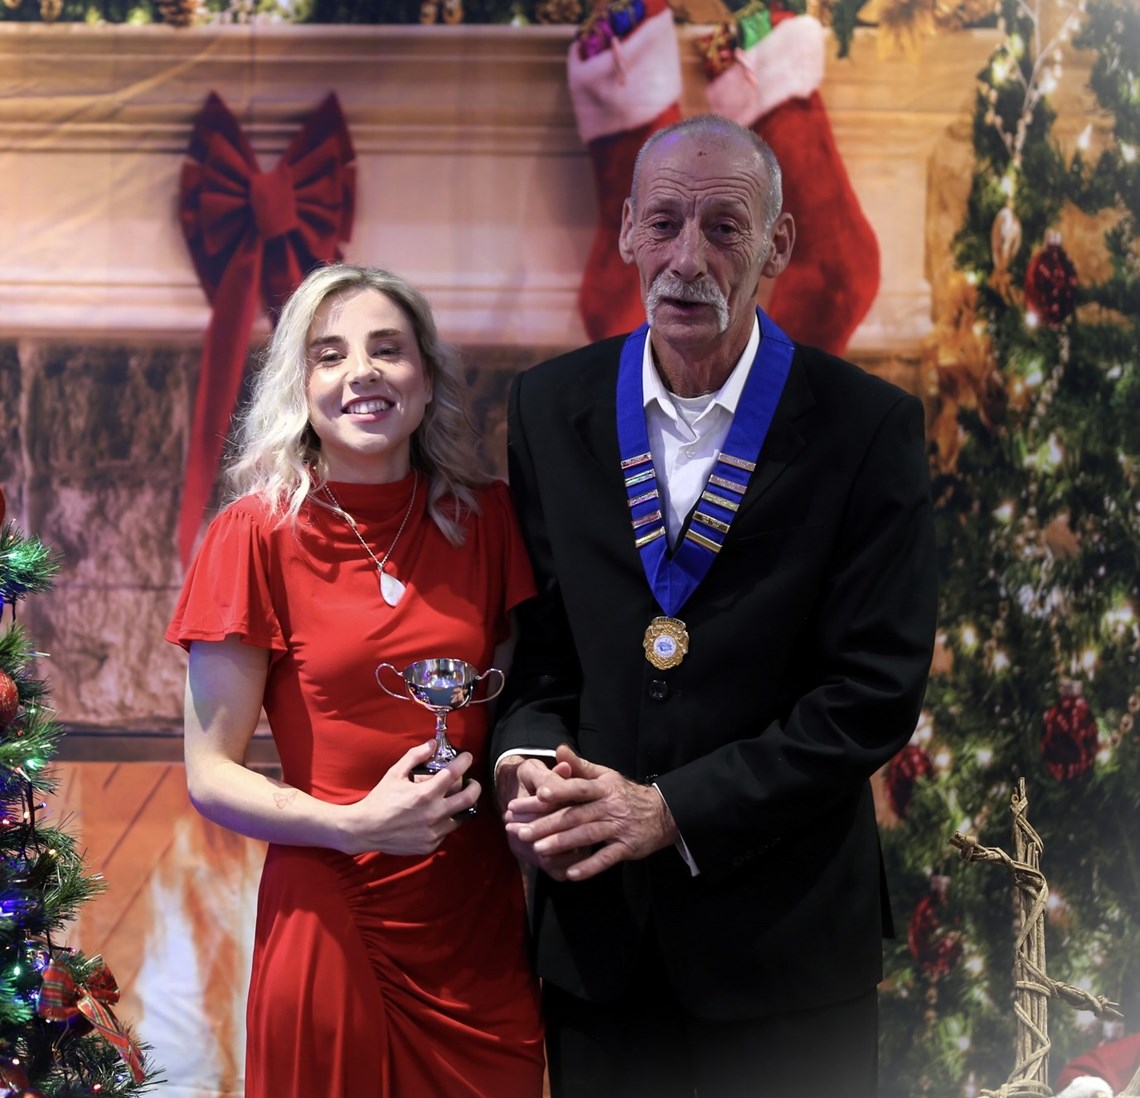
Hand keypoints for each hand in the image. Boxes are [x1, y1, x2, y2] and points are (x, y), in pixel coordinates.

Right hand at [338, 740, 480, 855]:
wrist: (365, 829)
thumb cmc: (380, 800)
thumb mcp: (395, 773)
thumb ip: (415, 756)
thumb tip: (432, 744)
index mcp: (425, 794)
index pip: (454, 773)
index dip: (464, 761)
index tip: (467, 757)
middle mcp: (433, 814)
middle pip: (468, 799)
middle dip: (475, 786)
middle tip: (471, 781)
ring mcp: (433, 832)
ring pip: (460, 817)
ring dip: (460, 806)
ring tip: (454, 799)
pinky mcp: (430, 845)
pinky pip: (446, 831)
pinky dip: (445, 821)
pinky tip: (437, 815)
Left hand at [507, 744, 678, 880]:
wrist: (662, 813)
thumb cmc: (625, 793)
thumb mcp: (606, 776)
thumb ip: (580, 766)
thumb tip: (558, 749)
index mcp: (603, 787)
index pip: (578, 788)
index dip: (559, 790)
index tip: (538, 794)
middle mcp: (610, 806)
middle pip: (575, 815)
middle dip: (547, 824)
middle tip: (521, 831)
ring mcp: (619, 828)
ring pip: (587, 835)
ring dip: (562, 843)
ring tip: (538, 850)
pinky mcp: (627, 847)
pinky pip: (606, 858)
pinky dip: (589, 866)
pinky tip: (570, 874)